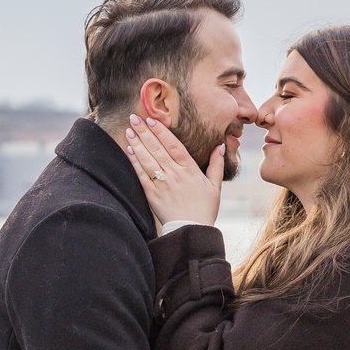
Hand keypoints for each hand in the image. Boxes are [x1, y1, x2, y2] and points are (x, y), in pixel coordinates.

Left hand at [124, 113, 220, 228]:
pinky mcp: (152, 195)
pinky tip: (129, 150)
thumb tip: (220, 145)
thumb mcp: (215, 186)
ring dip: (137, 144)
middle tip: (134, 117)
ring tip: (128, 130)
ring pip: (147, 160)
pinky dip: (135, 162)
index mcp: (190, 170)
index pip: (173, 146)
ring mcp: (162, 184)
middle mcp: (175, 175)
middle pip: (157, 149)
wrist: (191, 231)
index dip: (161, 132)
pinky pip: (141, 175)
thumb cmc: (204, 209)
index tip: (152, 120)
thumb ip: (217, 165)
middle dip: (144, 132)